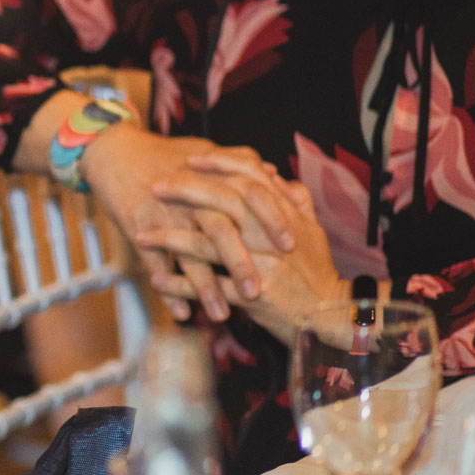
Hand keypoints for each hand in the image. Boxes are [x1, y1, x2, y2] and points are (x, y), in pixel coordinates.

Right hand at [81, 126, 297, 323]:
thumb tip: (272, 173)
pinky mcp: (138, 226)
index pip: (251, 195)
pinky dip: (167, 290)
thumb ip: (239, 164)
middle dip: (241, 263)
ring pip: (187, 252)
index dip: (273, 220)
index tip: (292, 246)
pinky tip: (181, 313)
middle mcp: (190, 195)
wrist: (114, 151)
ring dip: (205, 286)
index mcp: (211, 175)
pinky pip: (153, 262)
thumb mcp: (204, 152)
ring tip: (221, 315)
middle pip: (221, 229)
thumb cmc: (162, 154)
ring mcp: (163, 211)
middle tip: (260, 292)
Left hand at [135, 150, 341, 342]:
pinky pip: (208, 287)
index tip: (190, 159)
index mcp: (286, 216)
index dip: (219, 165)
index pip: (250, 178)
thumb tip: (273, 175)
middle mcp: (272, 236)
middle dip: (186, 193)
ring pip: (209, 245)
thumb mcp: (311, 231)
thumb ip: (293, 200)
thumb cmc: (317, 272)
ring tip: (142, 235)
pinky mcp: (254, 296)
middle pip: (224, 203)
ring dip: (170, 239)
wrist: (333, 315)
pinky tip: (156, 278)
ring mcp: (263, 265)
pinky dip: (180, 283)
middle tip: (155, 187)